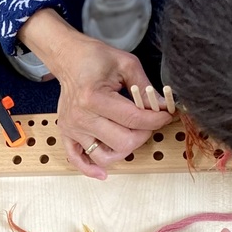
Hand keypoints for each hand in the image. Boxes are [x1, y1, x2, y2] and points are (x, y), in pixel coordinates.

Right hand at [18, 9, 170, 179]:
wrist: (68, 59)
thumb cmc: (95, 59)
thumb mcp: (126, 64)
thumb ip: (145, 88)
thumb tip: (162, 108)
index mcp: (93, 98)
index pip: (133, 120)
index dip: (156, 120)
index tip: (165, 115)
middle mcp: (80, 117)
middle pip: (122, 143)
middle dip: (143, 135)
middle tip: (148, 123)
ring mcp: (72, 128)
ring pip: (105, 156)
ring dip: (124, 150)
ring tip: (131, 136)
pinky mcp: (66, 134)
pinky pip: (78, 160)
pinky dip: (91, 169)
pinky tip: (103, 172)